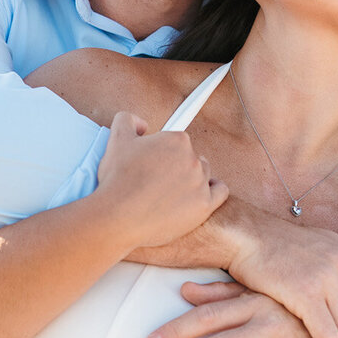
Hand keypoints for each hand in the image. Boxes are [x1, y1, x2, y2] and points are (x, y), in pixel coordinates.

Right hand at [95, 111, 228, 251]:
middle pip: (191, 157)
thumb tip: (143, 124)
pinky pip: (220, 192)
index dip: (164, 152)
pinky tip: (199, 194)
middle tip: (158, 179)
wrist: (118, 217)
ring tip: (170, 191)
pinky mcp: (205, 205)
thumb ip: (129, 120)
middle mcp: (193, 159)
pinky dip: (212, 191)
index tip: (156, 163)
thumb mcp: (116, 139)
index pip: (178, 142)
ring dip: (191, 179)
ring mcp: (200, 183)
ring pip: (203, 174)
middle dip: (177, 166)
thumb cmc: (117, 180)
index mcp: (176, 140)